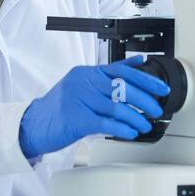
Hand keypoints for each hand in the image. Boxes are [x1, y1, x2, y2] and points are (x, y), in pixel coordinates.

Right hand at [18, 57, 170, 159]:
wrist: (34, 125)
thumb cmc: (60, 107)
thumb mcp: (83, 84)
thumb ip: (109, 74)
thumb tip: (138, 63)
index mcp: (87, 72)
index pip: (122, 71)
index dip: (145, 79)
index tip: (161, 88)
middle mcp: (82, 82)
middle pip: (122, 88)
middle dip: (145, 100)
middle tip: (157, 109)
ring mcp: (78, 100)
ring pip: (116, 107)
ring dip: (136, 118)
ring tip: (145, 125)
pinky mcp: (75, 120)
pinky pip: (105, 124)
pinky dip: (121, 129)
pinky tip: (130, 132)